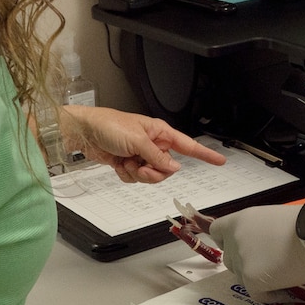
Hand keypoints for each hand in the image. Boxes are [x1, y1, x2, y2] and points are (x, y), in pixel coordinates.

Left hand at [60, 107, 225, 183]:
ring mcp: (140, 155)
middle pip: (167, 168)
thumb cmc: (109, 126)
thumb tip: (174, 168)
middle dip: (154, 172)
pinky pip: (135, 178)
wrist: (84, 132)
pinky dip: (126, 174)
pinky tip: (118, 163)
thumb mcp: (137, 141)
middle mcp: (153, 144)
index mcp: (160, 133)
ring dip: (138, 174)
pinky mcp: (128, 163)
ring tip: (127, 162)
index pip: (188, 145)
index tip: (220, 161)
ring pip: (151, 176)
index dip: (204, 154)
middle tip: (140, 165)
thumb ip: (157, 156)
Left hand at [211, 204, 304, 303]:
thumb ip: (258, 230)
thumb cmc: (303, 222)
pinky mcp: (251, 280)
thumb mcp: (273, 218)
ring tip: (280, 274)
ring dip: (256, 278)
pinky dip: (270, 293)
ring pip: (241, 277)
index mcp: (239, 220)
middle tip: (268, 263)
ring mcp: (241, 261)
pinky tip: (285, 286)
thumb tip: (260, 245)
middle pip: (229, 259)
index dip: (226, 241)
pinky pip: (257, 293)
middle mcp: (235, 240)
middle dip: (244, 263)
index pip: (216, 232)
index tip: (239, 247)